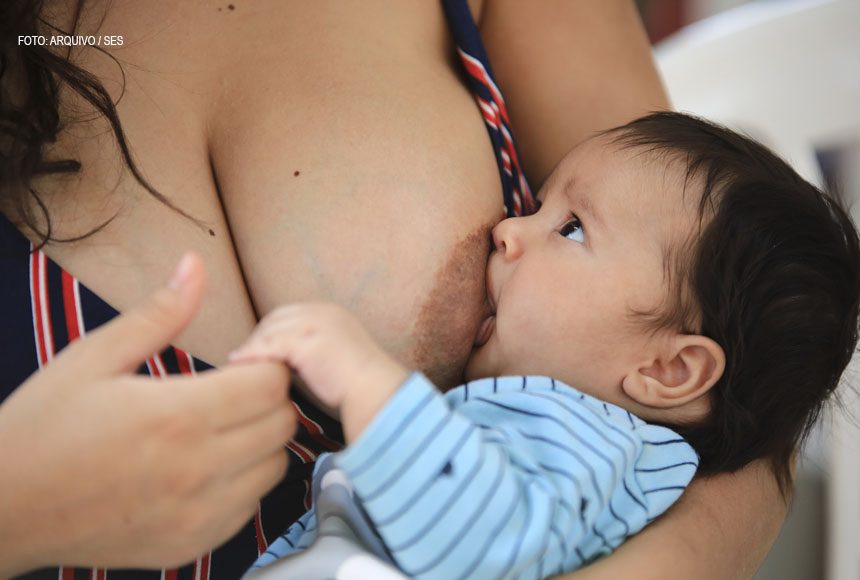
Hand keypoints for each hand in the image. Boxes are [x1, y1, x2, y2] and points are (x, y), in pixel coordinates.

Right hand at [0, 254, 295, 574]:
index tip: (242, 364)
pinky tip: (207, 468)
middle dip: (268, 399)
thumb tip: (196, 265)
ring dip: (260, 442)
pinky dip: (242, 484)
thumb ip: (158, 313)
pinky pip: (249, 508)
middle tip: (235, 391)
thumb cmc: (44, 426)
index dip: (266, 366)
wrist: (3, 508)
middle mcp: (197, 469)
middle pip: (283, 425)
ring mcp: (197, 515)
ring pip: (274, 468)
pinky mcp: (191, 544)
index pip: (272, 384)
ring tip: (221, 428)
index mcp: (178, 416)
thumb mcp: (93, 357)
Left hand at [229, 303, 408, 440]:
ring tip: (238, 361)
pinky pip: (269, 346)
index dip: (270, 329)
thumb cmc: (358, 383)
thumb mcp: (338, 353)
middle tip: (243, 355)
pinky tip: (240, 364)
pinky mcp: (305, 343)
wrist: (374, 390)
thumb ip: (316, 349)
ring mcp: (314, 325)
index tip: (258, 346)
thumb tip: (289, 360)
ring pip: (270, 330)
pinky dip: (252, 355)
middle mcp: (323, 312)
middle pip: (276, 317)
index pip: (289, 313)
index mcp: (332, 312)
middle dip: (258, 335)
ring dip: (252, 346)